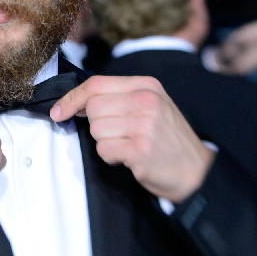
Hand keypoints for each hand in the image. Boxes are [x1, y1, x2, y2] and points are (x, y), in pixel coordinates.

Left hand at [51, 75, 213, 202]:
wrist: (197, 171)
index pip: (96, 84)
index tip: (59, 111)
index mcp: (147, 86)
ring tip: (128, 146)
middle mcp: (146, 101)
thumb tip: (77, 103)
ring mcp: (145, 125)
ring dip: (106, 143)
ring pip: (96, 130)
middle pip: (93, 108)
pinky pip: (104, 150)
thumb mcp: (152, 107)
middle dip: (97, 126)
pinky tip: (130, 158)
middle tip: (118, 136)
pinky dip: (112, 158)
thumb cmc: (168, 140)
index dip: (72, 98)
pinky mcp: (140, 149)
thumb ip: (120, 98)